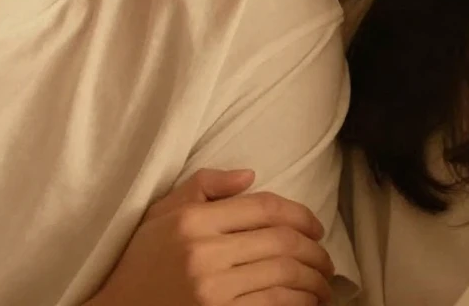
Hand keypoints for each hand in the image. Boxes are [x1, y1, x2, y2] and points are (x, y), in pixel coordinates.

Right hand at [92, 168, 334, 305]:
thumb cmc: (142, 263)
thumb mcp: (162, 214)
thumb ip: (205, 185)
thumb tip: (250, 176)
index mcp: (193, 220)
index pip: (265, 208)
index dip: (301, 215)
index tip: (317, 228)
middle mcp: (204, 253)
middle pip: (282, 243)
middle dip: (316, 253)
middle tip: (327, 262)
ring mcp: (211, 292)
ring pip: (284, 278)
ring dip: (314, 283)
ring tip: (323, 287)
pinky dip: (298, 305)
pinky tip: (306, 305)